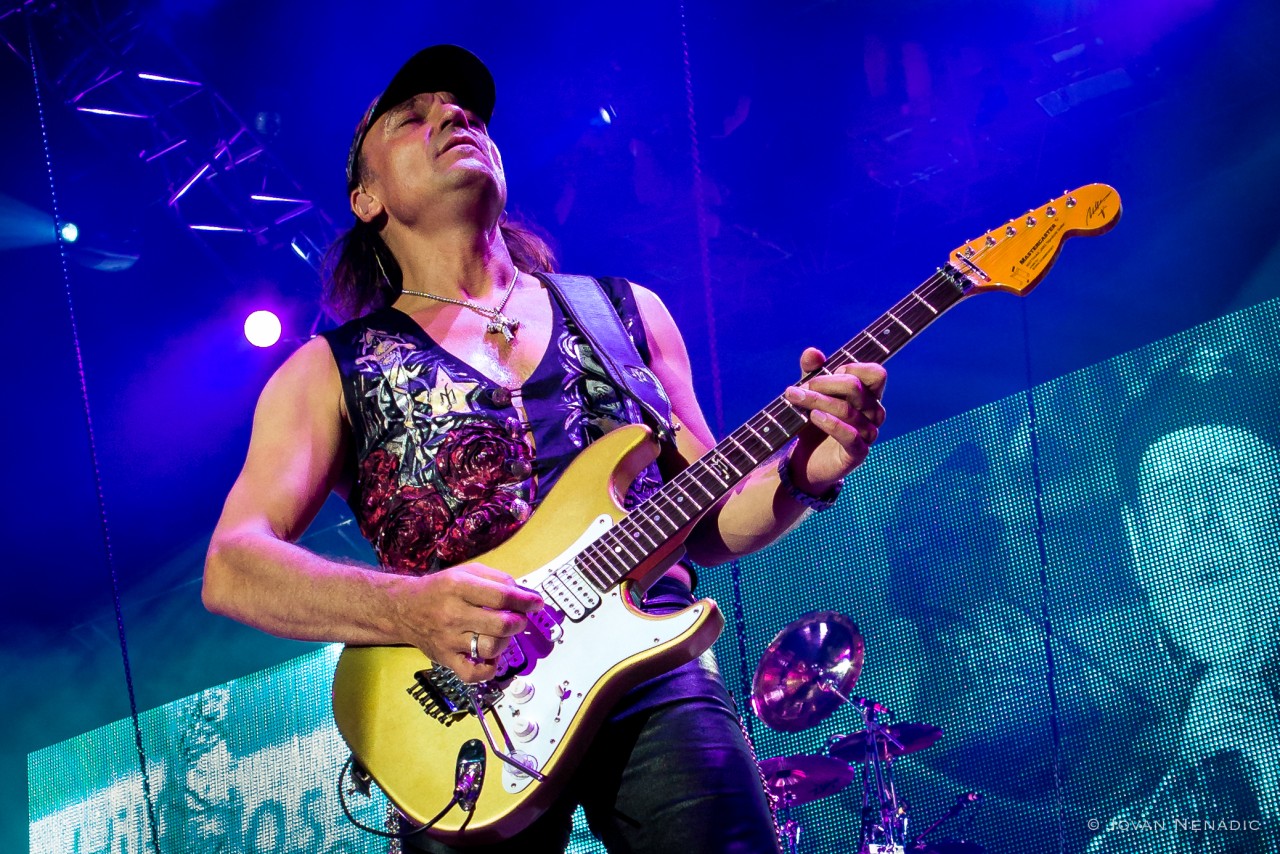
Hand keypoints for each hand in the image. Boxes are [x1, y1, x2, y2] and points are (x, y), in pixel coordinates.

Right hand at [391, 563, 544, 682]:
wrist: (404, 608)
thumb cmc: (439, 590)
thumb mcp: (466, 572)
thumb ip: (497, 579)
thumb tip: (525, 594)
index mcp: (459, 587)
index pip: (502, 596)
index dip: (525, 601)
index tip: (536, 603)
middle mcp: (453, 613)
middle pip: (501, 625)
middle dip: (519, 622)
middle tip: (519, 619)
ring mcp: (449, 639)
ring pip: (491, 648)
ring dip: (506, 642)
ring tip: (503, 634)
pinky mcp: (446, 659)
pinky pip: (473, 673)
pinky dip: (489, 668)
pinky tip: (491, 656)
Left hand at [782, 348, 886, 493]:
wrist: (807, 461)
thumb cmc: (814, 423)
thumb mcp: (810, 394)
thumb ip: (812, 372)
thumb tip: (812, 352)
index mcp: (869, 396)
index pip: (876, 374)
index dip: (851, 368)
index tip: (826, 374)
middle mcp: (874, 413)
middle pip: (856, 388)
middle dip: (825, 383)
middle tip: (800, 387)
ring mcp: (868, 434)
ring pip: (848, 410)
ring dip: (818, 401)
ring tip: (796, 398)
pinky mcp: (858, 453)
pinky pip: (851, 436)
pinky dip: (831, 424)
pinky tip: (814, 417)